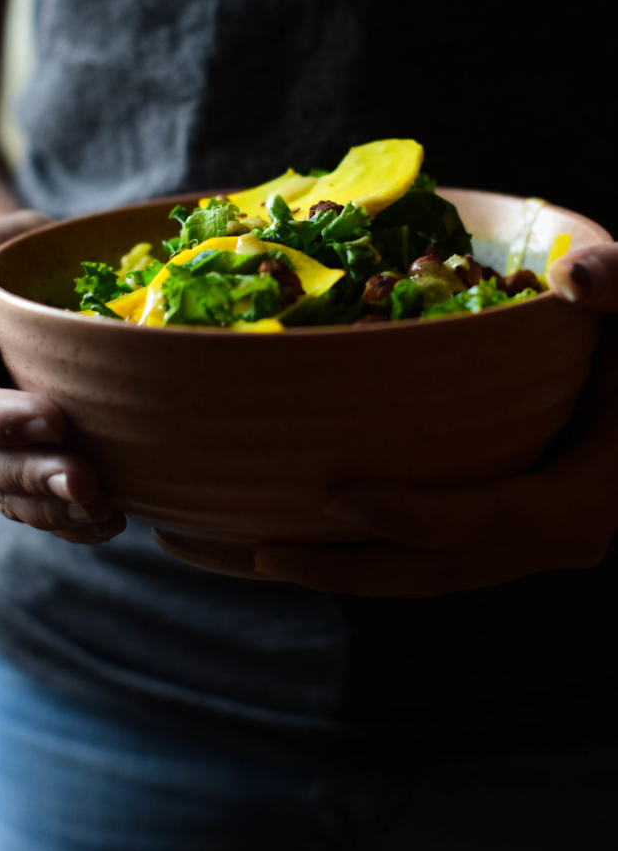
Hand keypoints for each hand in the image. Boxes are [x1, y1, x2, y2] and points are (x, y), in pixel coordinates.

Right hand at [0, 212, 126, 543]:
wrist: (11, 285)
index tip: (53, 418)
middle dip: (35, 475)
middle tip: (88, 481)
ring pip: (7, 493)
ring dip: (54, 509)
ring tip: (103, 510)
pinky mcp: (19, 464)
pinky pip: (34, 505)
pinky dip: (69, 521)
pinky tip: (109, 521)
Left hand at [255, 243, 617, 594]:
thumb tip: (576, 279)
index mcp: (585, 493)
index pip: (492, 518)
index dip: (415, 516)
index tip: (336, 495)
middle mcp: (554, 532)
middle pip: (442, 567)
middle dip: (354, 567)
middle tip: (265, 550)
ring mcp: (524, 537)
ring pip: (430, 571)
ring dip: (351, 568)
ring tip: (267, 549)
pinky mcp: (501, 528)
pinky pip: (432, 551)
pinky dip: (373, 545)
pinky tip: (314, 523)